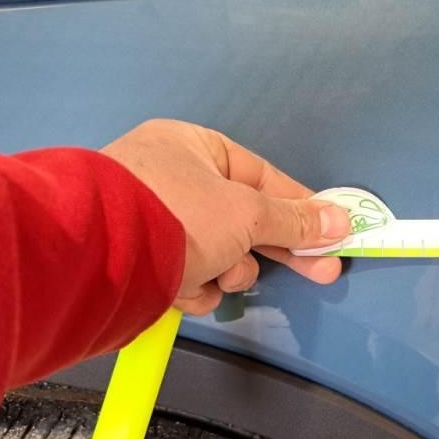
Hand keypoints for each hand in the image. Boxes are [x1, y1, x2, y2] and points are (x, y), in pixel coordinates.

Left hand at [101, 119, 349, 314]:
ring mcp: (155, 223)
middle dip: (275, 250)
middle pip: (244, 220)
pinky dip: (192, 288)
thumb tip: (341, 220)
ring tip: (215, 274)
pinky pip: (188, 275)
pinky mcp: (141, 261)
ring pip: (219, 254)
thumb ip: (295, 220)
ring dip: (227, 272)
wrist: (97, 261)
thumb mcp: (247, 213)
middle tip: (322, 272)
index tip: (331, 231)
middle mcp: (173, 180)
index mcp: (193, 149)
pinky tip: (181, 290)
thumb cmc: (176, 216)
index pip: (263, 177)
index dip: (302, 207)